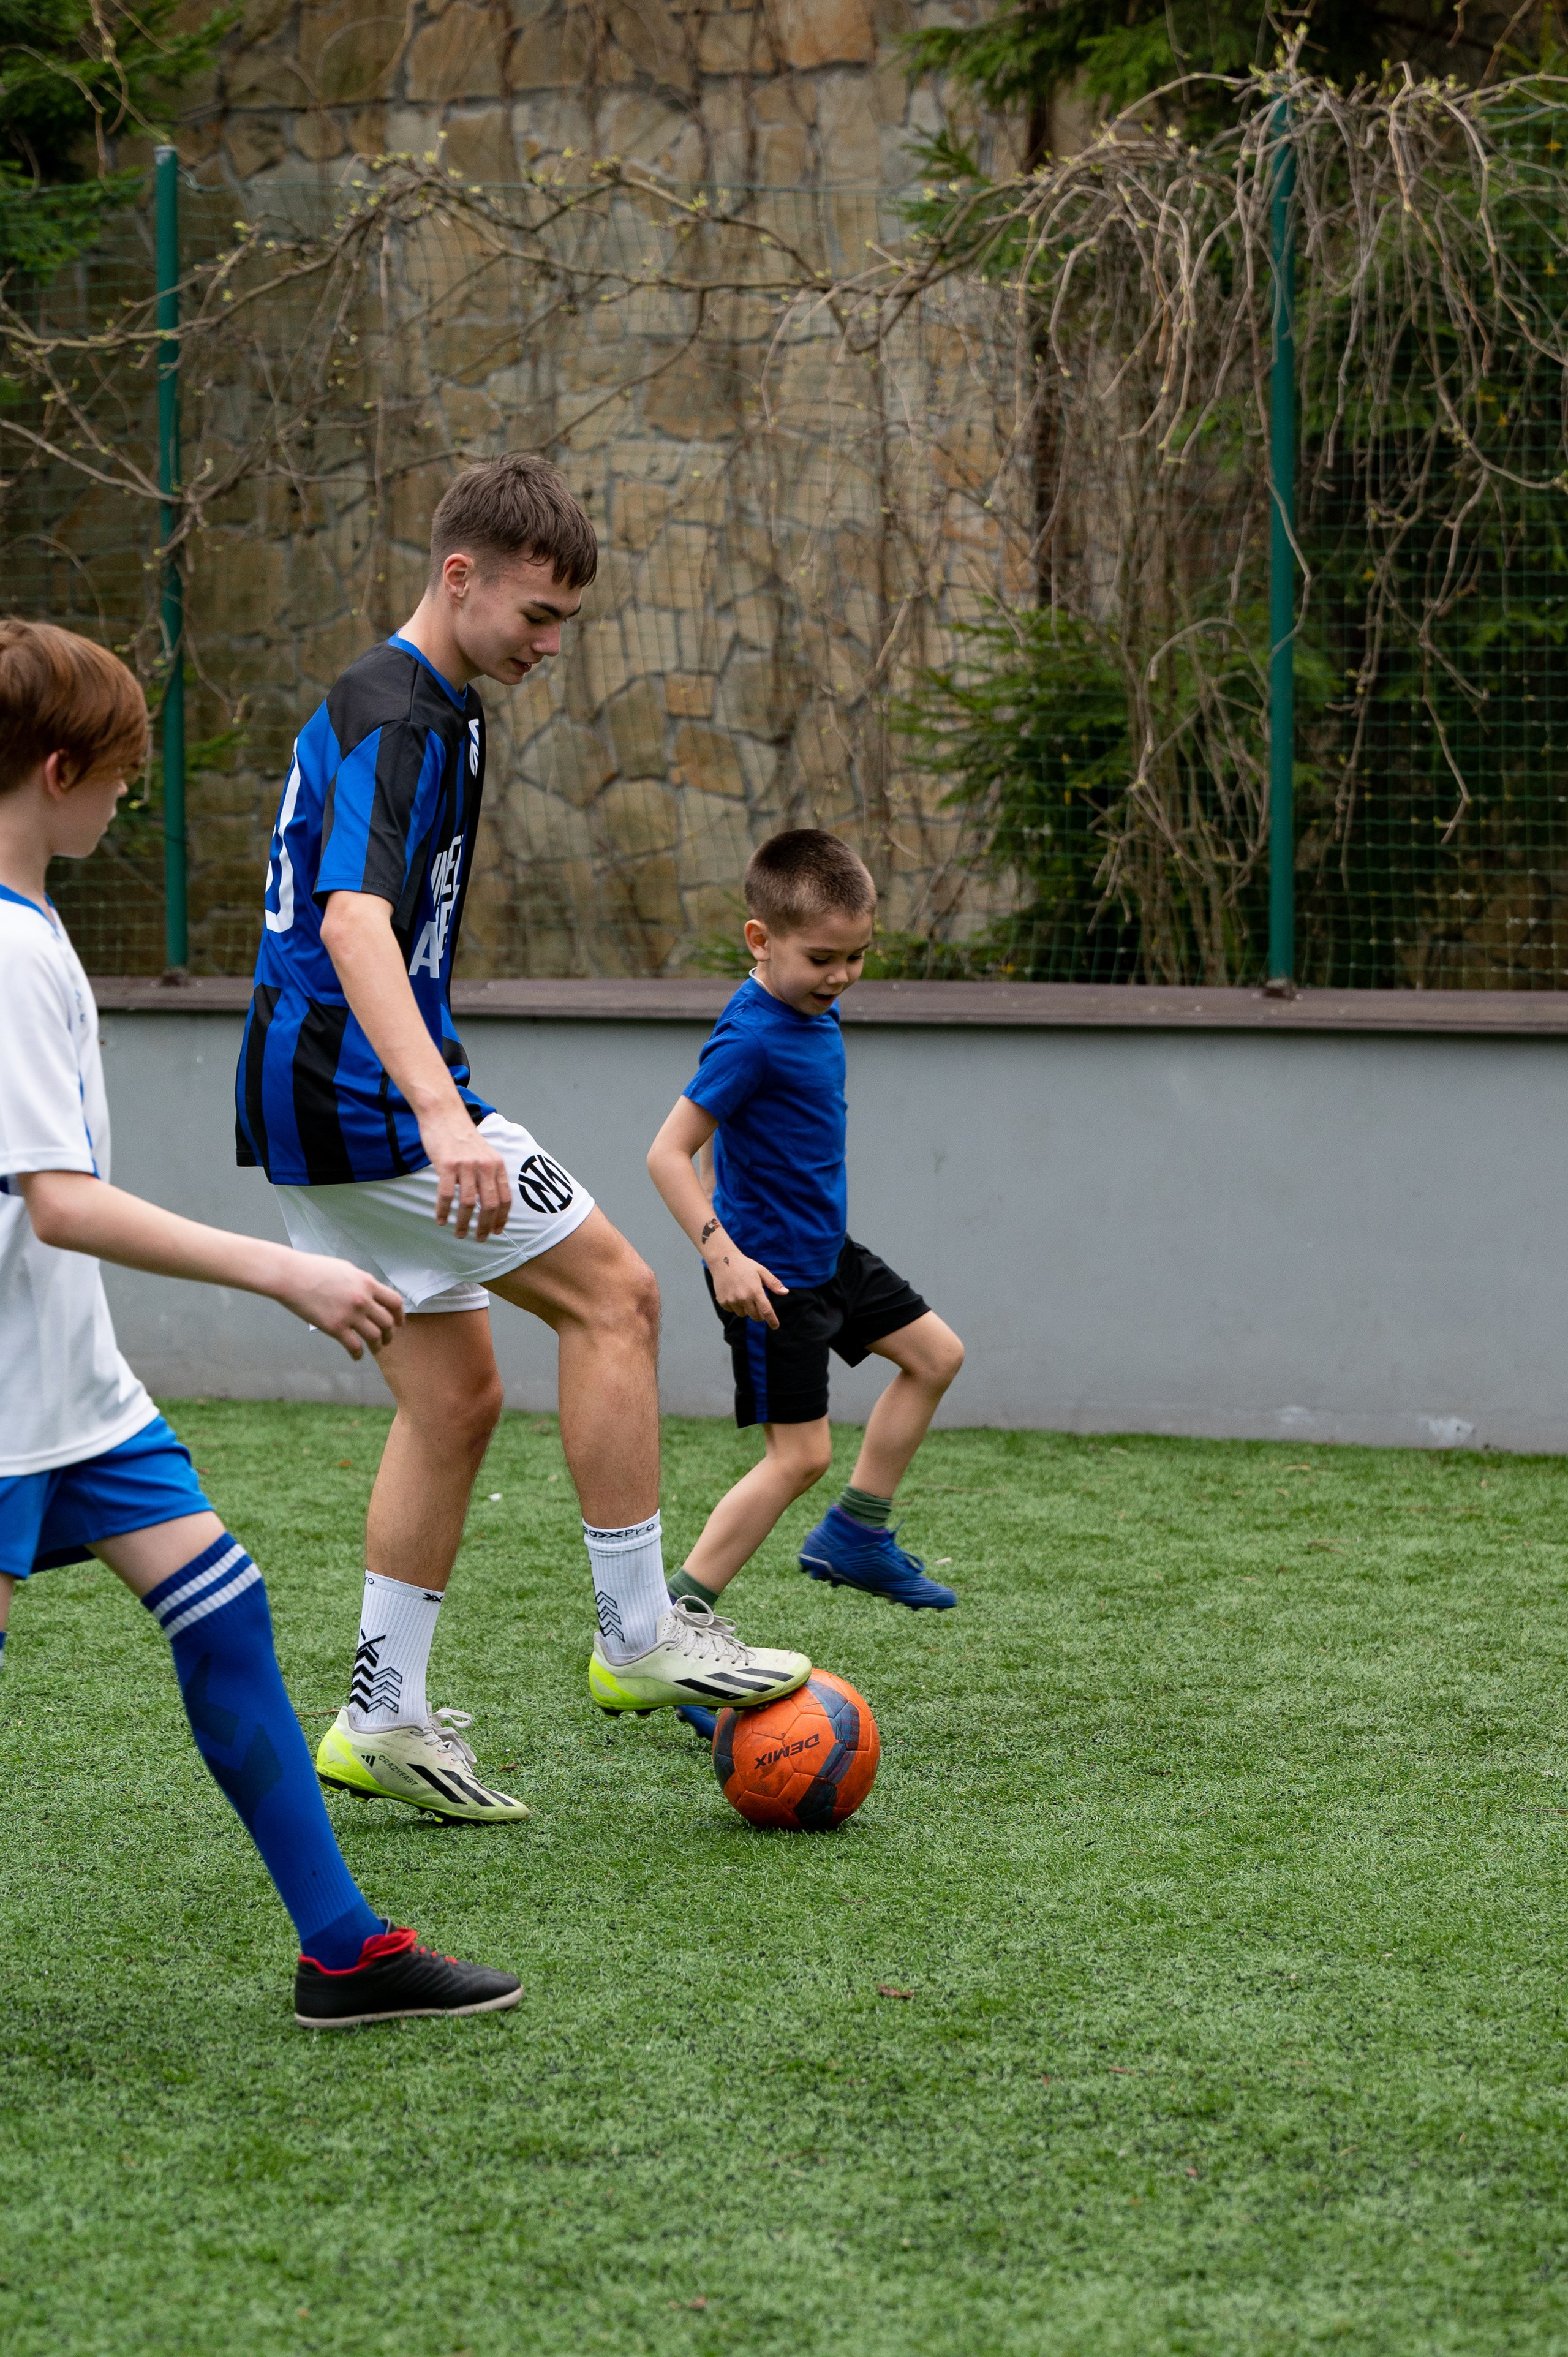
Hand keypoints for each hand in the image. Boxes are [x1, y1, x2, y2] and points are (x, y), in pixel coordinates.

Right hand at [277, 1253, 405, 1359]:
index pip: (394, 1302)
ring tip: (375, 1349)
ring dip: (377, 1346)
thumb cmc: (315, 1269)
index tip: (399, 1323)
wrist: (291, 1276)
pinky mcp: (335, 1328)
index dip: (400, 1315)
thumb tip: (370, 1293)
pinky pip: (354, 1346)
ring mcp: (350, 1315)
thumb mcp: (346, 1269)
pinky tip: (357, 1356)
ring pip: (374, 1337)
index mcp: (367, 1283)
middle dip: (390, 1334)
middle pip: (387, 1322)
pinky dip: (358, 1354)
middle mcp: (363, 1300)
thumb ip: (361, 1283)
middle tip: (387, 1339)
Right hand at [417, 1104, 511, 1238]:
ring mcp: (466, 1165)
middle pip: (489, 1205)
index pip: (505, 1198)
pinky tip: (441, 1220)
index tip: (497, 1232)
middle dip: (485, 1227)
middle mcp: (485, 1166)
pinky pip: (446, 1195)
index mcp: (497, 1165)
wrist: (444, 1114)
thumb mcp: (485, 1153)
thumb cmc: (463, 1136)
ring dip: (464, 1223)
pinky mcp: (447, 1165)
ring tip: (459, 1234)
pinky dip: (443, 1211)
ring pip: (468, 1204)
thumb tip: (492, 1200)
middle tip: (479, 1239)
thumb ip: (490, 1173)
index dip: (502, 1218)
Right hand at [707, 1245, 788, 1326]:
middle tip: (757, 1304)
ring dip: (746, 1309)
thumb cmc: (745, 1265)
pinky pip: (732, 1310)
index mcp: (755, 1291)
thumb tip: (785, 1292)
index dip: (772, 1320)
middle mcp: (743, 1298)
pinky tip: (734, 1294)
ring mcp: (732, 1300)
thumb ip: (774, 1283)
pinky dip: (735, 1306)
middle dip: (759, 1314)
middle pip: (755, 1316)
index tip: (775, 1326)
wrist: (723, 1260)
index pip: (766, 1311)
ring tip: (743, 1295)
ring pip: (743, 1314)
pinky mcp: (723, 1301)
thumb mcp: (761, 1271)